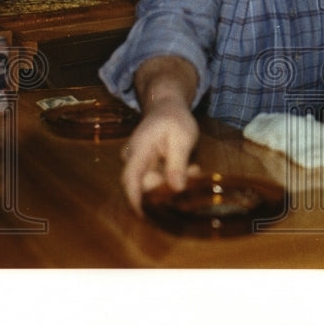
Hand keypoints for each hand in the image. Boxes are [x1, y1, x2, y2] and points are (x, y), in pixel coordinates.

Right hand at [120, 94, 199, 214]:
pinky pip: (157, 181)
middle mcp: (133, 160)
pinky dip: (173, 179)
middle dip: (168, 190)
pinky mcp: (146, 168)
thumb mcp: (182, 138)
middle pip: (144, 187)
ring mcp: (138, 165)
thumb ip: (178, 163)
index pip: (130, 179)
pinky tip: (188, 167)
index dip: (135, 200)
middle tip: (192, 177)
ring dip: (174, 183)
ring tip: (193, 168)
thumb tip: (177, 189)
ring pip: (153, 185)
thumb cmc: (174, 119)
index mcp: (139, 150)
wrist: (167, 107)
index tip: (144, 217)